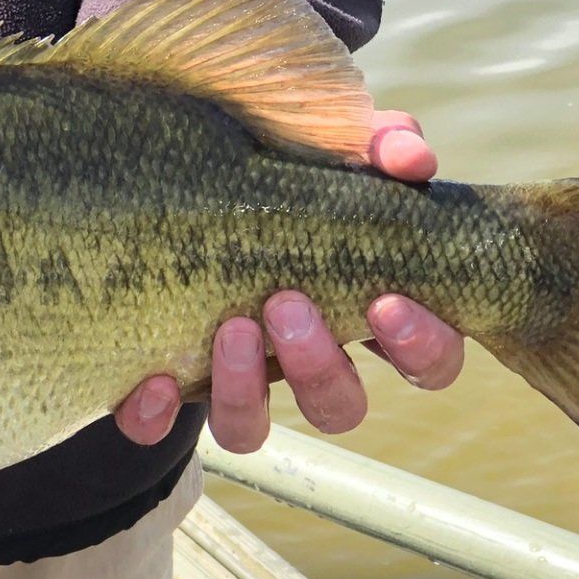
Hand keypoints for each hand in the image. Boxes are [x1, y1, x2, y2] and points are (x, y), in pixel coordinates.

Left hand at [115, 111, 464, 450]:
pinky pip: (158, 430)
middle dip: (319, 365)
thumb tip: (409, 159)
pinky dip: (154, 415)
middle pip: (340, 407)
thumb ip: (383, 147)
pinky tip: (152, 380)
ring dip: (246, 389)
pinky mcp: (170, 391)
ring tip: (233, 326)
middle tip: (288, 303)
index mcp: (368, 318)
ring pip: (254, 429)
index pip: (427, 362)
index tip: (387, 302)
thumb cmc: (289, 181)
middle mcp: (307, 366)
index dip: (419, 347)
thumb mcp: (339, 154)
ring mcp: (239, 384)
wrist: (181, 196)